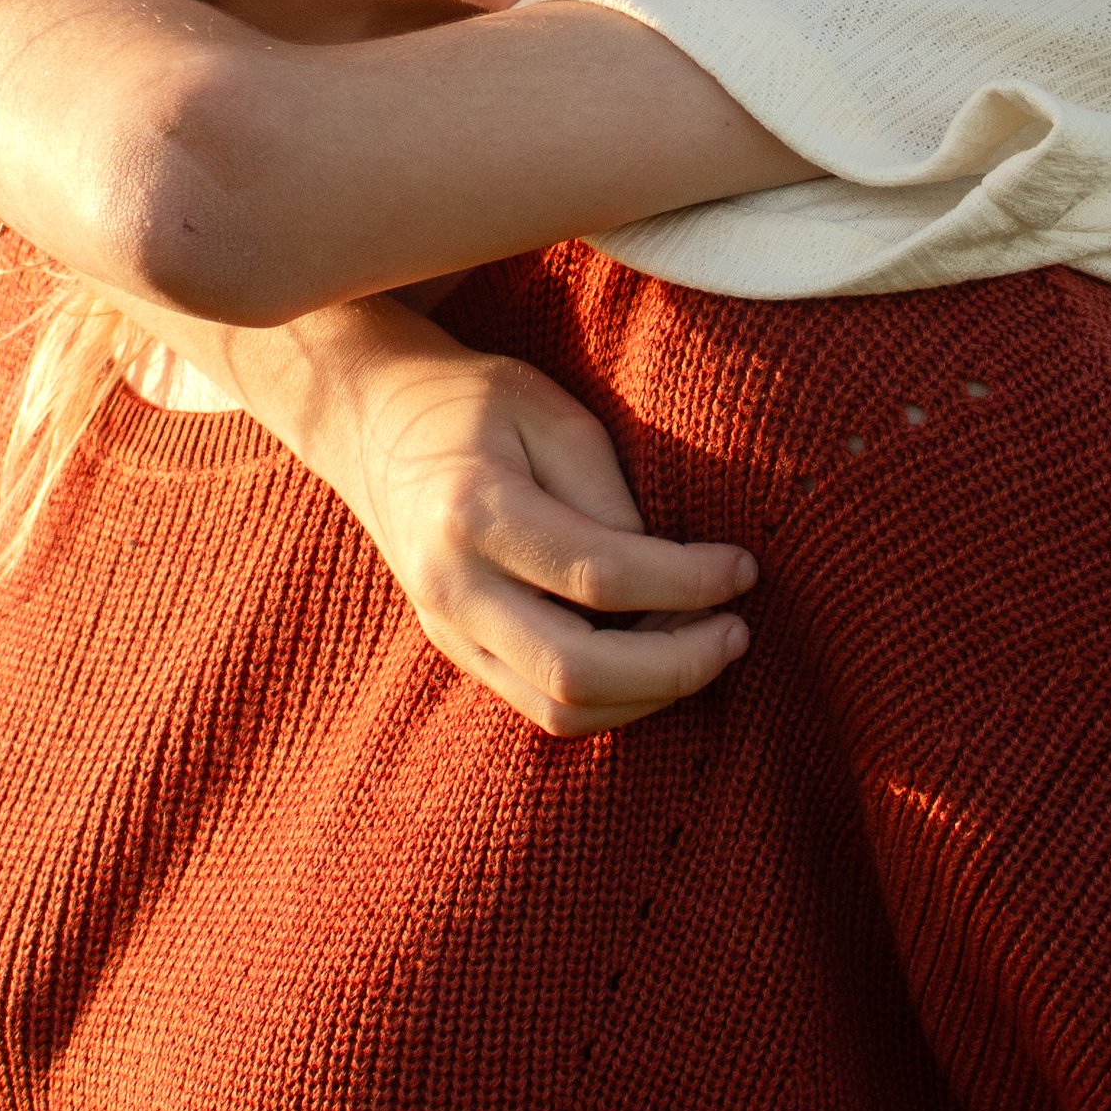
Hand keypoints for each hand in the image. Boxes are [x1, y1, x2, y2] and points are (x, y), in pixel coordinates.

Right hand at [278, 312, 755, 739]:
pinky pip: (538, 704)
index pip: (601, 575)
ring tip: (704, 648)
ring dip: (647, 695)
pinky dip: (609, 699)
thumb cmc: (470, 401)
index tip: (743, 570)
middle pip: (576, 671)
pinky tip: (653, 660)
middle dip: (676, 667)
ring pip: (557, 708)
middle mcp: (453, 585)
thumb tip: (665, 573)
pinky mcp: (454, 646)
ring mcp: (446, 627)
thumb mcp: (547, 410)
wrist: (368, 418)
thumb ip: (606, 492)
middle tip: (736, 632)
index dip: (688, 583)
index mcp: (476, 512)